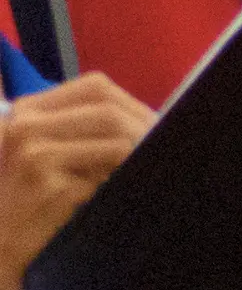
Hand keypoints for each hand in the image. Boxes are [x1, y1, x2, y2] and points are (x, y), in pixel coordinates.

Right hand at [0, 72, 153, 289]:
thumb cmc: (27, 202)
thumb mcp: (43, 155)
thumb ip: (80, 132)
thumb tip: (145, 121)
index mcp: (28, 111)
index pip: (95, 87)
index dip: (134, 105)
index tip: (155, 125)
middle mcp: (27, 126)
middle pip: (109, 112)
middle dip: (145, 131)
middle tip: (166, 149)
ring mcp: (36, 154)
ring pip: (114, 144)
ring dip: (138, 160)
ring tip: (150, 173)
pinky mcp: (49, 185)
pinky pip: (105, 179)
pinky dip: (123, 187)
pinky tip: (127, 197)